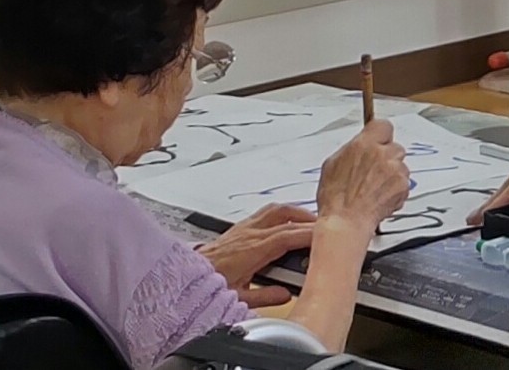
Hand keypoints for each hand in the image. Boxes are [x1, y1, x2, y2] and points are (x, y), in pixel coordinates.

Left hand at [198, 204, 316, 307]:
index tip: (325, 235)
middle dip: (307, 218)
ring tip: (309, 220)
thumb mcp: (238, 297)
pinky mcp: (239, 227)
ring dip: (295, 212)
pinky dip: (281, 213)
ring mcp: (243, 227)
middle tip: (323, 224)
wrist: (183, 275)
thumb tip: (285, 294)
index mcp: (252, 250)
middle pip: (285, 215)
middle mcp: (249, 234)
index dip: (308, 234)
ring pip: (276, 209)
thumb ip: (265, 296)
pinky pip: (265, 212)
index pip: (287, 236)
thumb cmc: (207, 284)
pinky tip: (286, 219)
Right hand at [315, 120, 410, 233]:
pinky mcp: (403, 186)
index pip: (383, 125)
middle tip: (374, 171)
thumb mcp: (332, 164)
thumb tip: (359, 145)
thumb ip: (351, 149)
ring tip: (374, 189)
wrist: (346, 222)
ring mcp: (395, 170)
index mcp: (364, 144)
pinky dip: (396, 190)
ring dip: (392, 175)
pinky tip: (380, 197)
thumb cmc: (336, 198)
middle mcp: (382, 154)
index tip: (378, 140)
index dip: (381, 134)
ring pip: (401, 166)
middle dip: (387, 157)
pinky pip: (404, 183)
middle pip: (395, 147)